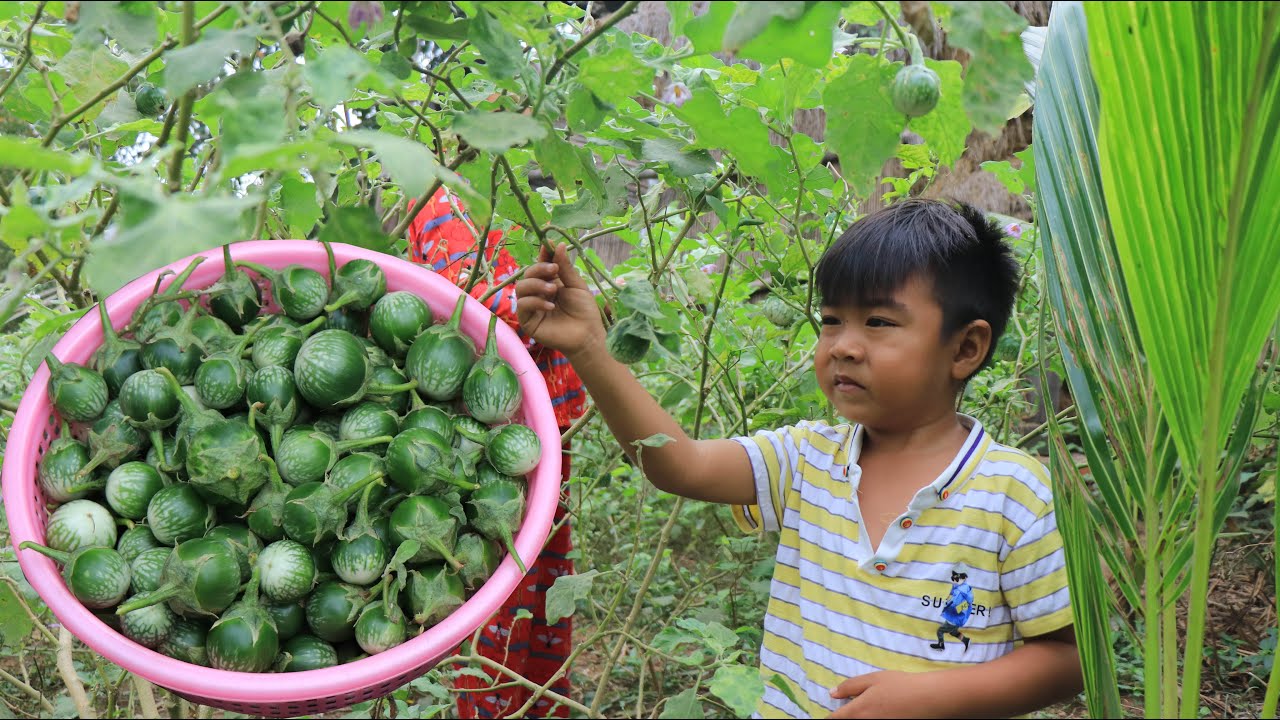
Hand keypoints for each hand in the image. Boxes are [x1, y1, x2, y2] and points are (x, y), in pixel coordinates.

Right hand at [515, 242, 605, 358]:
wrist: (587, 335)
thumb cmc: (584, 311)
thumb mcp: (576, 285)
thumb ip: (565, 267)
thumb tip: (557, 244)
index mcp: (550, 282)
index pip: (540, 265)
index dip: (543, 255)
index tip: (548, 245)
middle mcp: (538, 293)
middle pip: (527, 274)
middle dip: (539, 269)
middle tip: (554, 270)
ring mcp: (531, 307)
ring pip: (521, 288)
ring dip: (536, 285)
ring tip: (553, 290)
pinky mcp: (528, 321)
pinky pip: (522, 305)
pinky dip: (535, 302)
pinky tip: (550, 305)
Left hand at [828, 670, 941, 718]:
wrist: (928, 699)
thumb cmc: (900, 685)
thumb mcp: (872, 679)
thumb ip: (850, 686)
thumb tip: (832, 693)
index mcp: (858, 711)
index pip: (835, 719)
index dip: (830, 717)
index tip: (829, 715)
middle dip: (844, 718)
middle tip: (847, 712)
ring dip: (858, 719)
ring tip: (866, 711)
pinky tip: (878, 714)